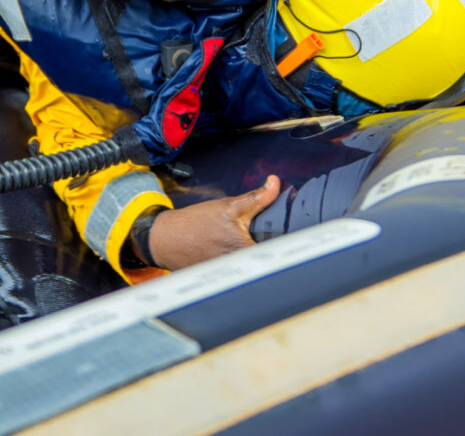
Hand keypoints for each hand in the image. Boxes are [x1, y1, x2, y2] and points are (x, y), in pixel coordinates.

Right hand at [147, 175, 280, 270]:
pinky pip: (242, 275)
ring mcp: (230, 278)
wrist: (165, 239)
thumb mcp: (228, 206)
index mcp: (245, 251)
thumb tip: (275, 183)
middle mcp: (239, 269)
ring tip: (264, 249)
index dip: (292, 245)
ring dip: (262, 260)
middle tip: (282, 240)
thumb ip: (256, 197)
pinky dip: (247, 267)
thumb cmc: (194, 224)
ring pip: (256, 269)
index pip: (280, 252)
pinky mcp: (222, 282)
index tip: (299, 238)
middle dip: (276, 251)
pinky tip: (246, 258)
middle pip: (269, 262)